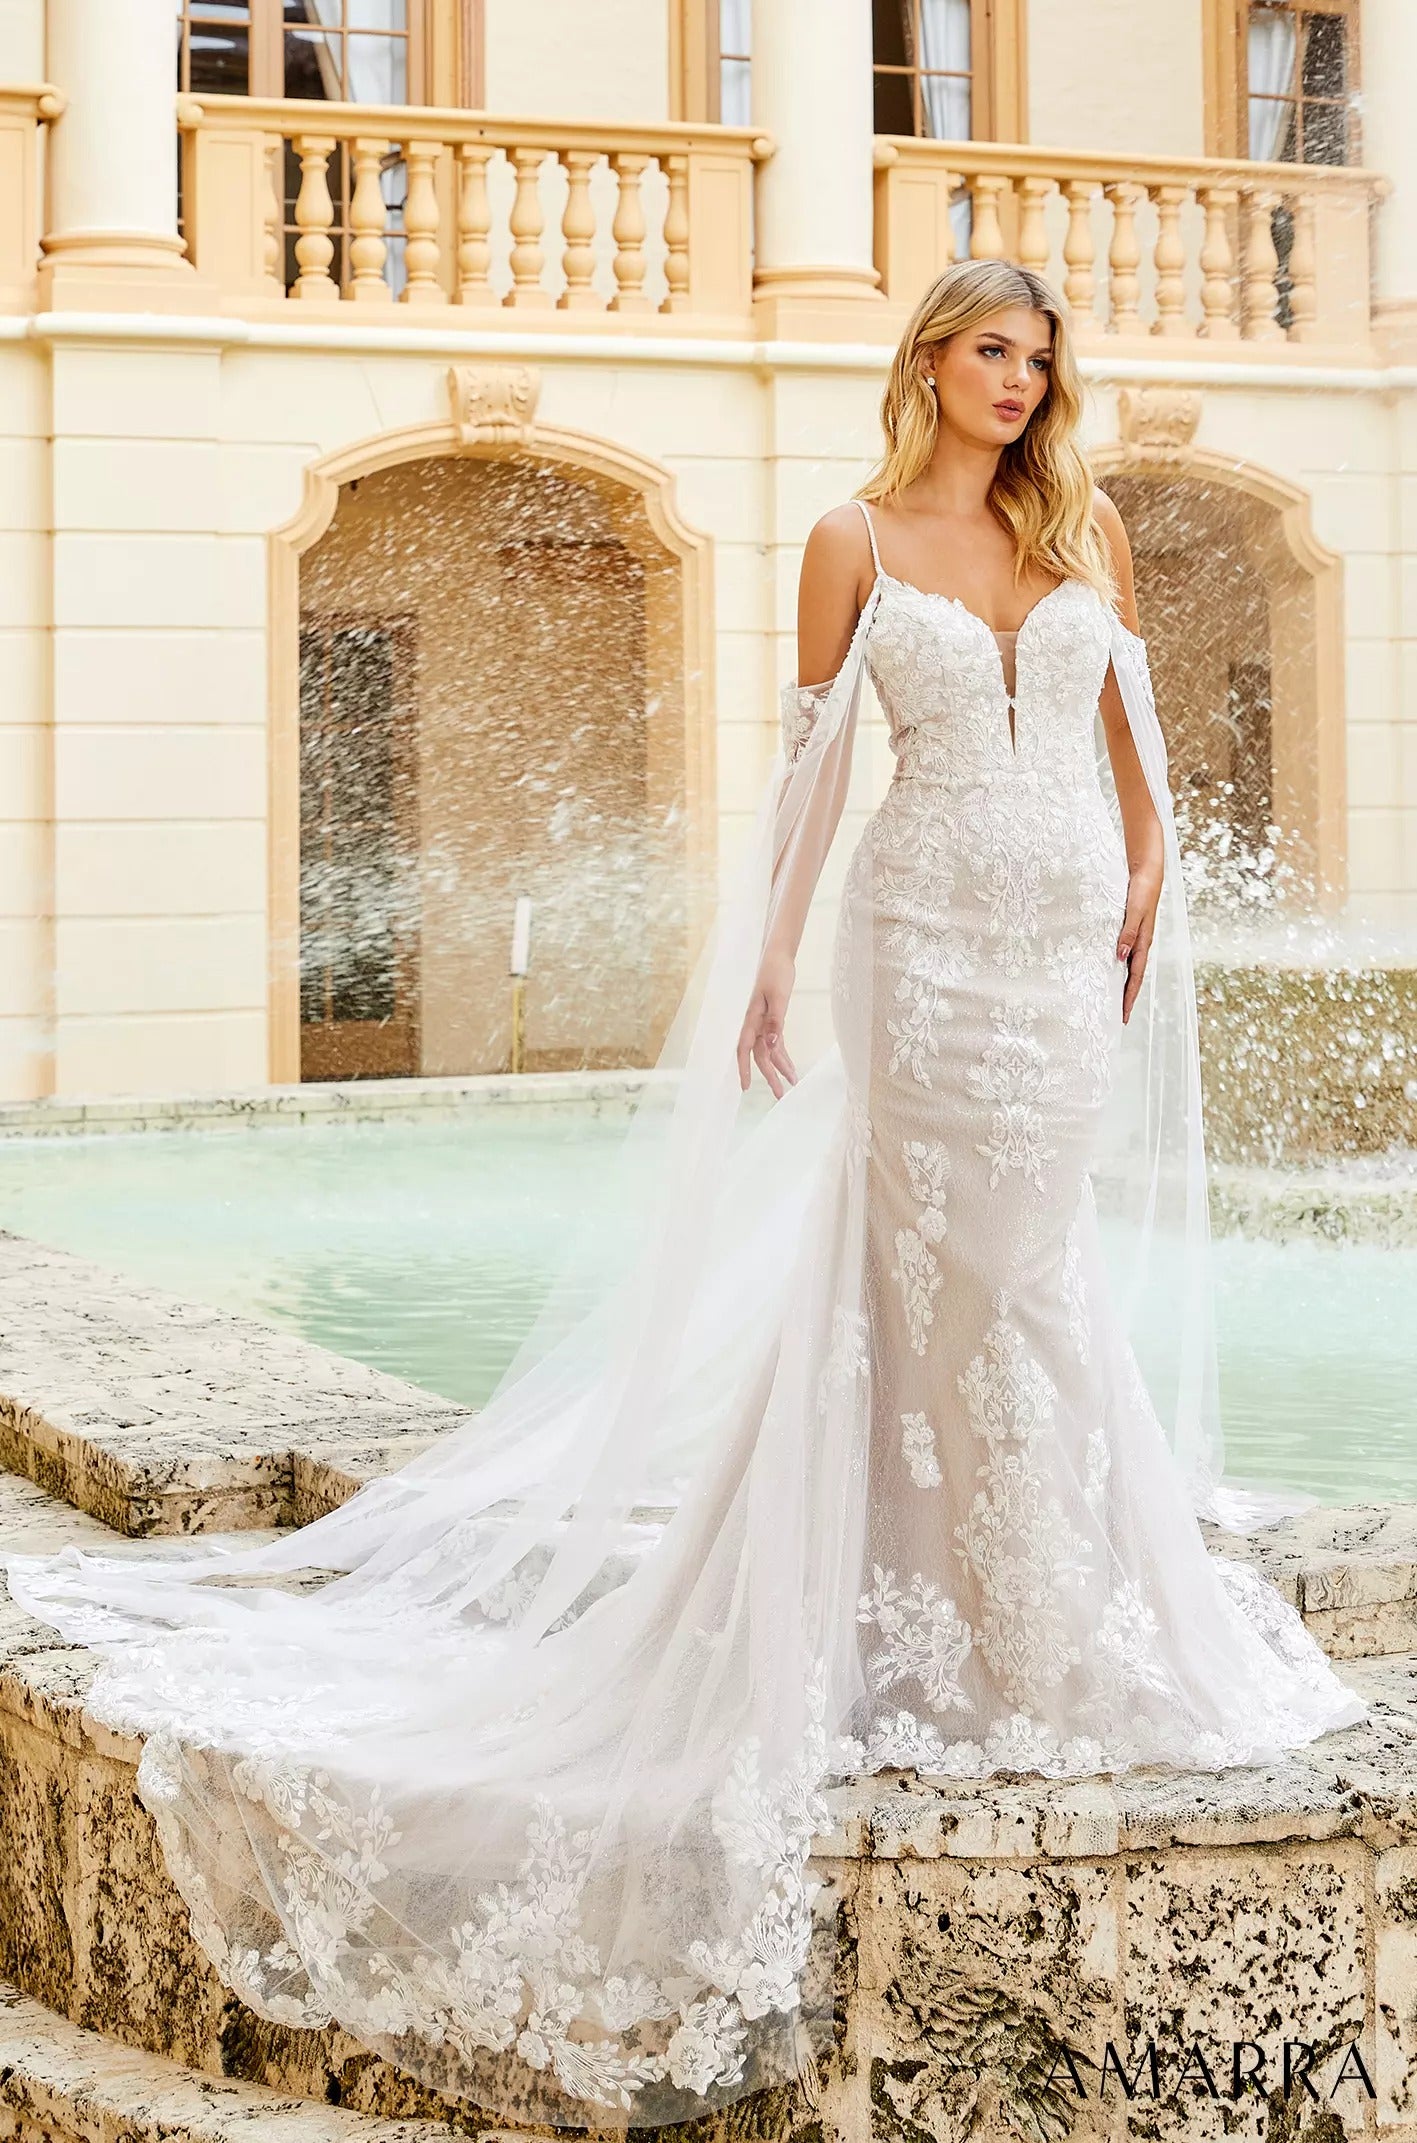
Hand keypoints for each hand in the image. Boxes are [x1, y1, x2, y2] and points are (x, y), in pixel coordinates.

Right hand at [736, 952, 797, 1096]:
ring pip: (769, 1051)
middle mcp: (755, 1023)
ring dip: (779, 1067)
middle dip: (769, 1076)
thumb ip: (775, 1022)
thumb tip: (771, 1046)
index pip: (745, 1049)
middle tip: (779, 1095)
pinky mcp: (773, 1019)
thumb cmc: (776, 972)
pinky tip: (790, 1067)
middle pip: (760, 1055)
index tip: (745, 1087)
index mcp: (752, 1018)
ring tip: (790, 1084)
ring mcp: (763, 1022)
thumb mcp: (778, 997)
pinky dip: (783, 1055)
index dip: (744, 1069)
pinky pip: (776, 1042)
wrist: (778, 955)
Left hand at [1117, 868, 1160, 1024]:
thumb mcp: (1134, 911)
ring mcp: (1136, 938)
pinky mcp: (1131, 930)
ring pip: (1129, 968)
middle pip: (1132, 977)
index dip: (1128, 998)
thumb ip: (1128, 933)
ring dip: (1122, 984)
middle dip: (1126, 998)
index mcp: (1143, 943)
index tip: (1122, 1016)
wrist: (1147, 871)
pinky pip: (1125, 954)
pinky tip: (1110, 970)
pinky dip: (1119, 967)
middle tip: (1116, 1017)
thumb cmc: (1141, 890)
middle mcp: (1141, 944)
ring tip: (1112, 1000)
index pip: (1135, 978)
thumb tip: (1120, 957)